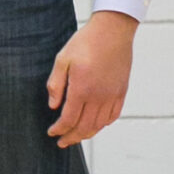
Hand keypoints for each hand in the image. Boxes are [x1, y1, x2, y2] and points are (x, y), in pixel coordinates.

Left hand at [46, 12, 135, 147]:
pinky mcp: (121, 91)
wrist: (113, 30)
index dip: (59, 129)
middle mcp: (98, 96)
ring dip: (86, 134)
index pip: (69, 119)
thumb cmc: (86, 42)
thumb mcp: (63, 59)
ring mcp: (112, 95)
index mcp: (82, 89)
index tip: (52, 132)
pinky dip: (103, 124)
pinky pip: (113, 115)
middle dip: (71, 137)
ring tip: (76, 137)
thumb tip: (53, 106)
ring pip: (99, 125)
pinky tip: (95, 125)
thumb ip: (56, 84)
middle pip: (84, 127)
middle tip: (62, 142)